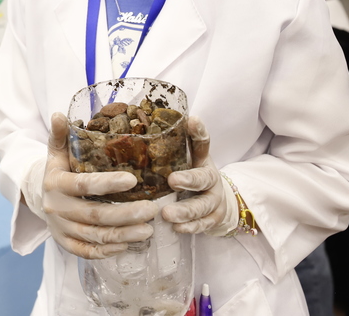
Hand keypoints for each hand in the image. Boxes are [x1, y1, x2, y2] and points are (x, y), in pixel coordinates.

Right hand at [38, 113, 157, 258]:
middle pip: (94, 215)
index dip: (108, 184)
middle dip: (125, 214)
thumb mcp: (56, 152)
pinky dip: (107, 251)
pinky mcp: (65, 244)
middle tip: (152, 209)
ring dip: (123, 235)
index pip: (83, 184)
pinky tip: (127, 245)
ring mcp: (60, 229)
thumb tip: (58, 114)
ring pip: (94, 236)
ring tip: (149, 229)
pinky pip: (87, 252)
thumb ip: (59, 135)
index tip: (133, 180)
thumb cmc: (58, 171)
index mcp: (55, 183)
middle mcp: (56, 208)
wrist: (39, 198)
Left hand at [161, 116, 231, 234]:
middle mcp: (210, 177)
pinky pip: (204, 224)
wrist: (216, 201)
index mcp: (201, 159)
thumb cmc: (189, 176)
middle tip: (173, 180)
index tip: (192, 120)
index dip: (199, 132)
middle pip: (203, 177)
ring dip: (186, 210)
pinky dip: (191, 227)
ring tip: (168, 214)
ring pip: (203, 205)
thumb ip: (166, 150)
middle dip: (189, 179)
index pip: (202, 143)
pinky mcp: (215, 217)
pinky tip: (177, 228)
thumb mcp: (182, 161)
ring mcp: (214, 199)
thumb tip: (132, 131)